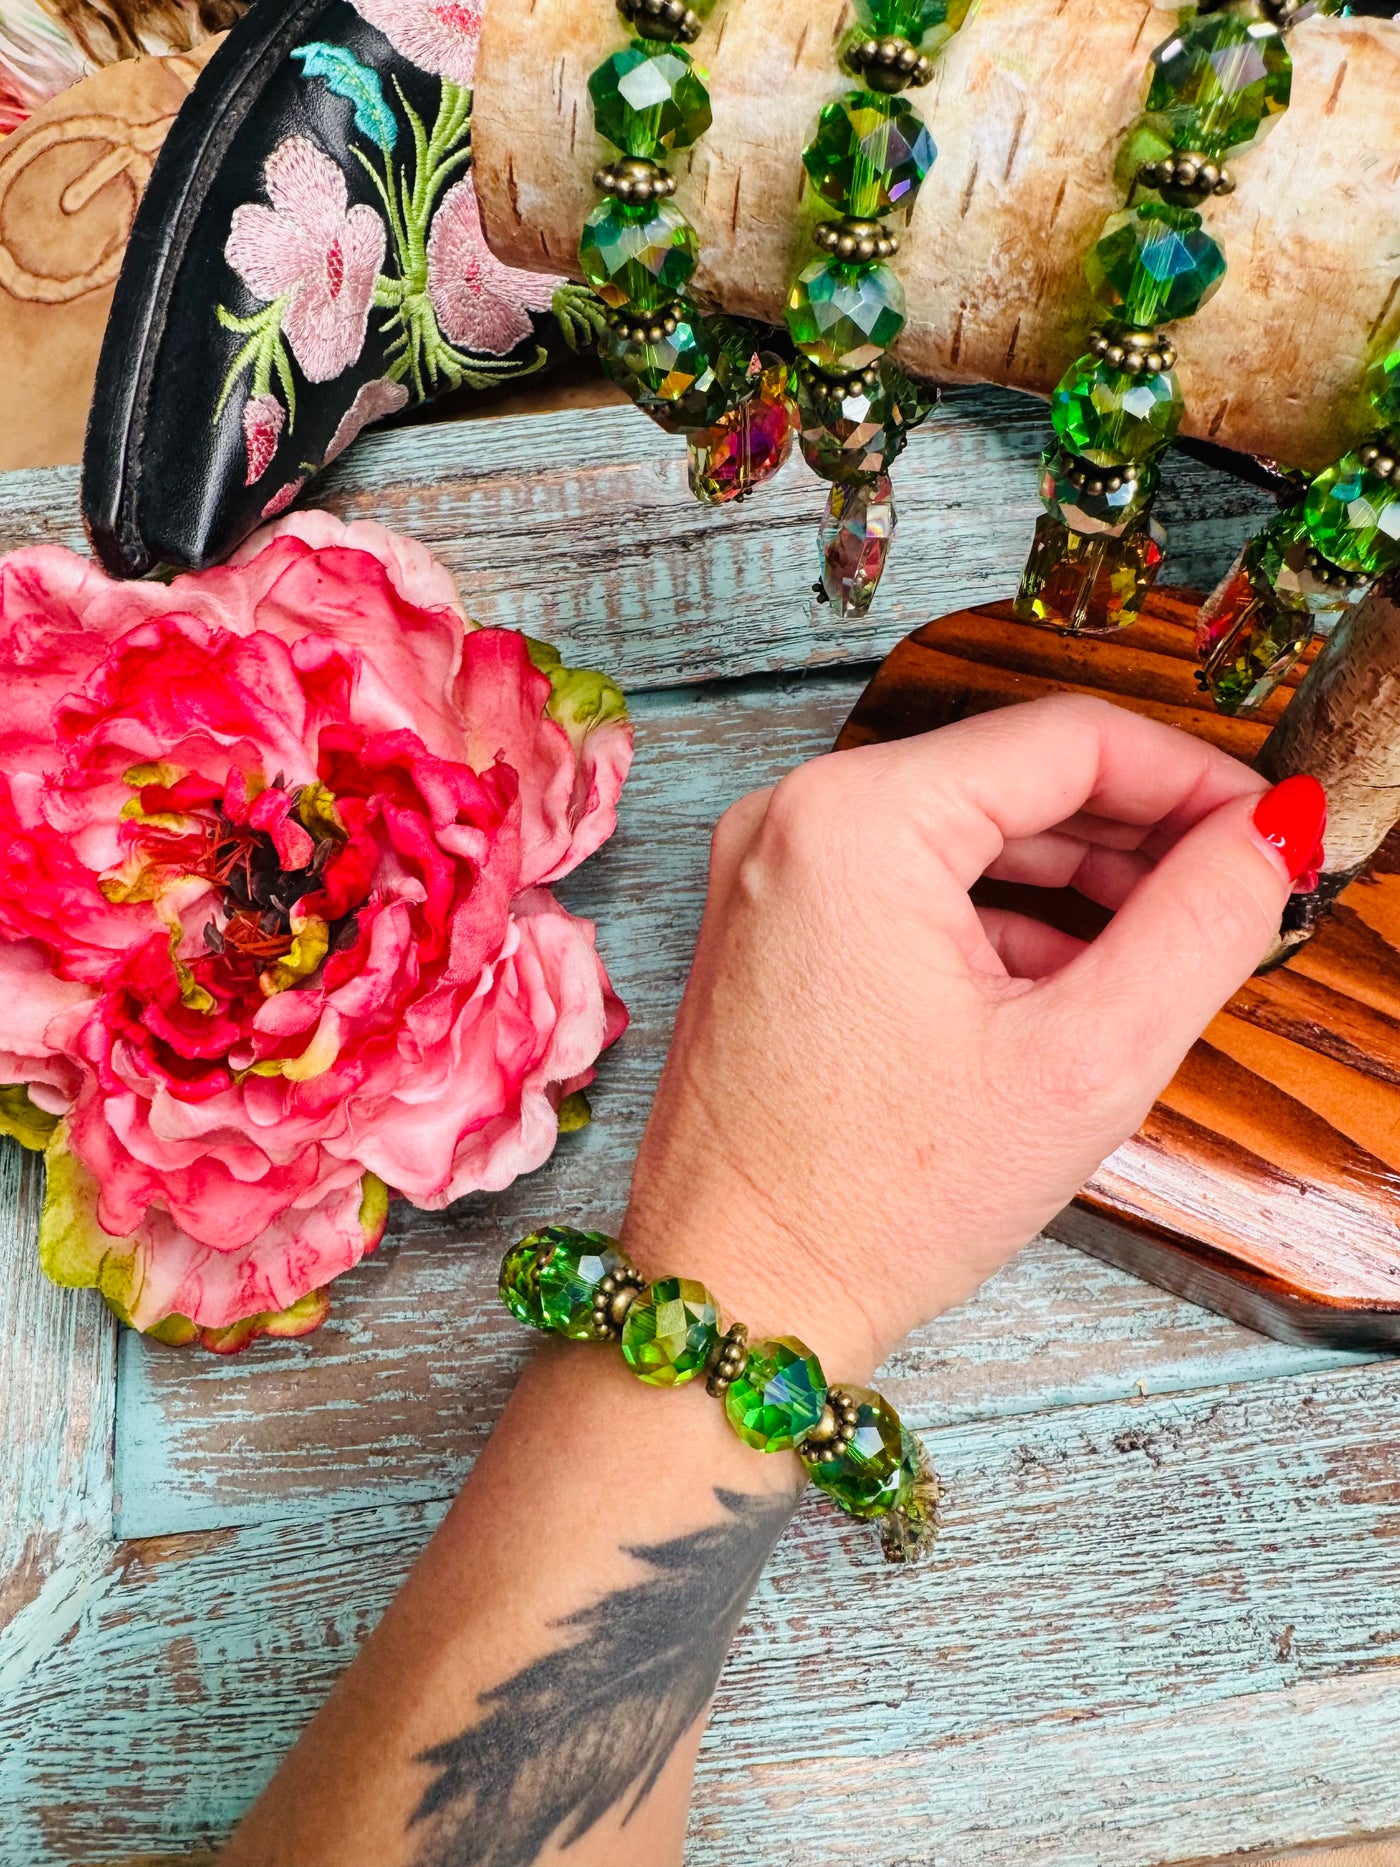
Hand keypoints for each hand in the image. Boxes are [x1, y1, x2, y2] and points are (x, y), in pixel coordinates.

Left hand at [622, 695, 1324, 1379]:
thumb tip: (1269, 833)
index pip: (1068, 739)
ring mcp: (771, 872)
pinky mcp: (771, 926)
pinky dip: (1001, 918)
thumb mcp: (1085, 1060)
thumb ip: (1201, 923)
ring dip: (1077, 880)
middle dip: (1137, 834)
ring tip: (1167, 945)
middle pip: (1013, 780)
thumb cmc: (877, 1202)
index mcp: (854, 820)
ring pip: (967, 833)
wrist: (741, 1298)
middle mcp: (793, 818)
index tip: (1270, 827)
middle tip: (1235, 890)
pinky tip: (1072, 980)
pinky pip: (912, 885)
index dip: (1192, 777)